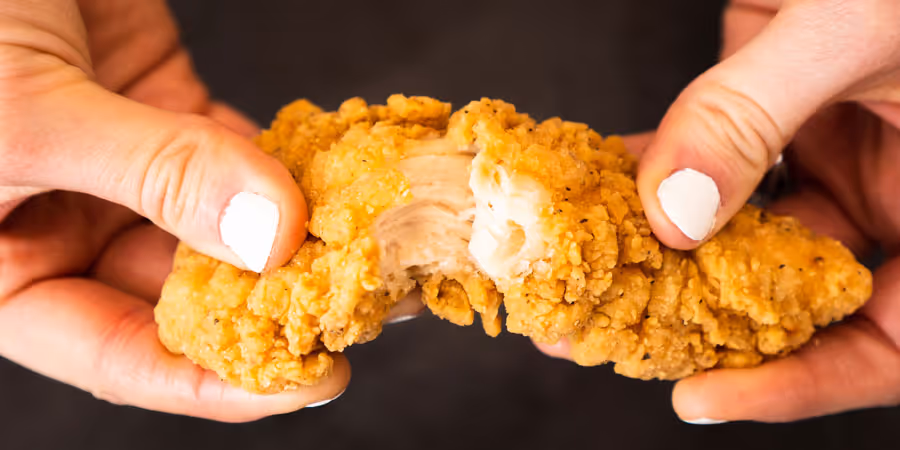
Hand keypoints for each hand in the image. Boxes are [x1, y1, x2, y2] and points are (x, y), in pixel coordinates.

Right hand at [0, 0, 347, 421]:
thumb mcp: (29, 116)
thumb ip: (153, 175)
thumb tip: (270, 236)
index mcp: (5, 272)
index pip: (119, 356)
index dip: (217, 382)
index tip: (313, 380)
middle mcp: (69, 231)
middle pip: (191, 297)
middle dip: (278, 307)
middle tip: (363, 308)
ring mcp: (127, 173)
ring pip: (227, 228)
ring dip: (300, 241)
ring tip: (376, 256)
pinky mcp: (169, 112)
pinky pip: (243, 158)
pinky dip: (292, 170)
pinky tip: (345, 188)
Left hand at [539, 0, 899, 422]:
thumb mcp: (865, 27)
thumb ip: (760, 113)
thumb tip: (672, 206)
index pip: (888, 347)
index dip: (801, 387)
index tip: (701, 397)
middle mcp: (891, 192)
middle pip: (792, 295)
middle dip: (692, 315)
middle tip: (601, 329)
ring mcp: (832, 149)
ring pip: (737, 231)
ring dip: (655, 247)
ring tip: (576, 267)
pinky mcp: (776, 105)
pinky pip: (708, 158)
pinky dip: (652, 173)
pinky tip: (595, 188)